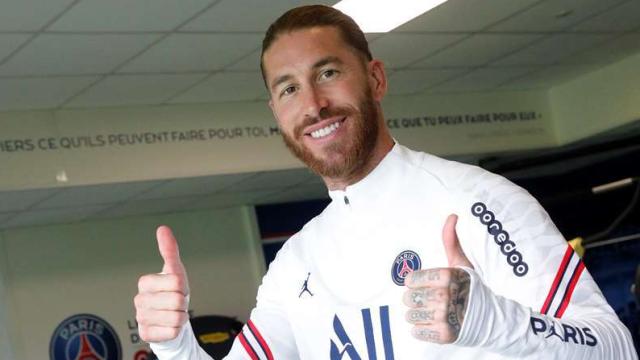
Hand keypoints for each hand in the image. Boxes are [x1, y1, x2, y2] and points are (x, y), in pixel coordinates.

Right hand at [134, 226, 189, 341]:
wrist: (169, 318)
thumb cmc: (172, 293)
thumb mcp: (174, 270)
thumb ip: (169, 249)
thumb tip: (162, 228)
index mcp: (145, 283)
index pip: (175, 282)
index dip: (182, 286)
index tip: (177, 288)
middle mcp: (140, 300)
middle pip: (176, 300)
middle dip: (182, 302)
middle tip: (176, 302)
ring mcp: (141, 318)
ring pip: (176, 317)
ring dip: (181, 316)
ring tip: (173, 313)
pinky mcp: (146, 334)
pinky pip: (172, 331)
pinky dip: (176, 329)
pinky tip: (168, 326)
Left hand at [403, 214, 471, 343]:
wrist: (490, 317)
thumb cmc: (470, 287)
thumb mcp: (461, 263)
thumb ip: (451, 240)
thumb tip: (452, 216)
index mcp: (447, 276)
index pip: (411, 280)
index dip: (414, 283)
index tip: (422, 284)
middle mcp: (445, 296)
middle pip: (409, 298)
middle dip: (415, 299)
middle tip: (429, 299)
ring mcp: (445, 317)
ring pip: (410, 315)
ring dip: (417, 314)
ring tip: (431, 311)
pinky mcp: (444, 335)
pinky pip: (416, 331)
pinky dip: (421, 329)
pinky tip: (433, 323)